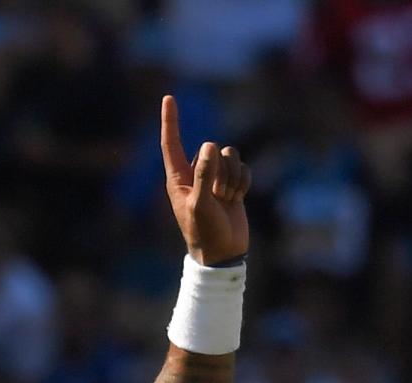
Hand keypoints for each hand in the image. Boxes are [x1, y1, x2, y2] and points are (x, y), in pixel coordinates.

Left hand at [160, 95, 249, 265]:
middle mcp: (195, 175)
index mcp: (178, 179)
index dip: (171, 121)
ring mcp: (215, 179)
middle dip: (220, 170)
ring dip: (232, 177)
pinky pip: (242, 167)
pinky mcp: (232, 184)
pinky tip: (237, 200)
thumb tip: (210, 145)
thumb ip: (204, 174)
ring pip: (230, 156)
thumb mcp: (201, 204)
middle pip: (212, 149)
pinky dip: (243, 182)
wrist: (222, 254)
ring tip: (226, 200)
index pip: (172, 144)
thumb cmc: (204, 233)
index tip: (168, 98)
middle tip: (216, 197)